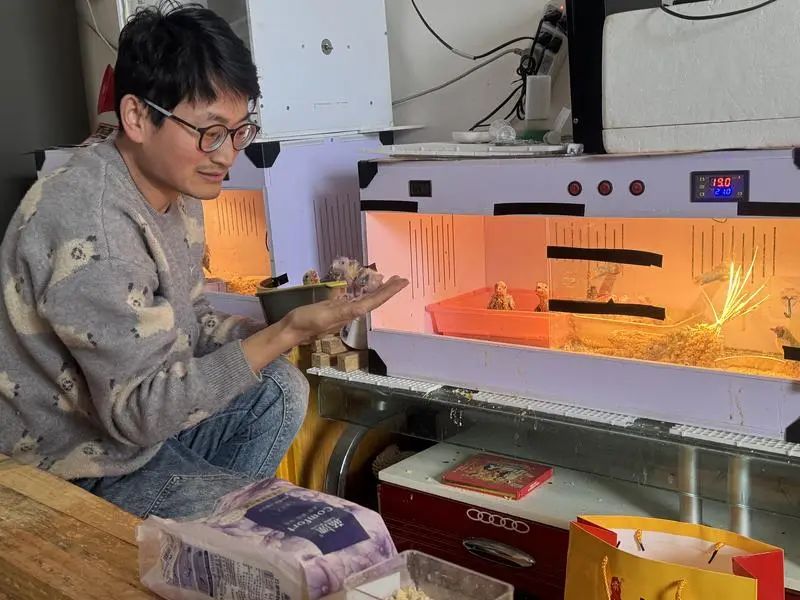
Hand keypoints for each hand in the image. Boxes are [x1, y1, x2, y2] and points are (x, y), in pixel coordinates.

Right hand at [281, 276, 408, 344]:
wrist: (292, 329)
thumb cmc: (306, 321)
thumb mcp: (325, 315)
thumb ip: (341, 311)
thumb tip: (362, 309)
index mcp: (351, 313)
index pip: (375, 301)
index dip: (389, 292)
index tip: (402, 282)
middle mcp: (351, 312)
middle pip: (375, 299)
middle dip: (389, 290)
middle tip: (402, 278)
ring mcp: (344, 311)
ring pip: (367, 298)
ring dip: (380, 290)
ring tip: (390, 280)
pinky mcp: (337, 308)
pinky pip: (356, 298)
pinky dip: (364, 291)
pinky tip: (366, 287)